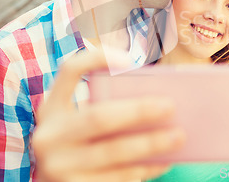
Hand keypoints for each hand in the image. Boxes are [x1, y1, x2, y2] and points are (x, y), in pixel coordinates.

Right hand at [32, 50, 185, 181]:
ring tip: (179, 136)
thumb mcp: (78, 124)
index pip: (69, 71)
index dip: (97, 59)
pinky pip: (118, 178)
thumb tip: (155, 101)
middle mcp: (49, 136)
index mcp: (51, 109)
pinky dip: (145, 168)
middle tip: (170, 106)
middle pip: (99, 117)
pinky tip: (164, 161)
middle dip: (139, 111)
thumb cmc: (79, 146)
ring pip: (114, 151)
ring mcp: (58, 166)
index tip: (129, 59)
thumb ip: (104, 109)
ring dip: (151, 143)